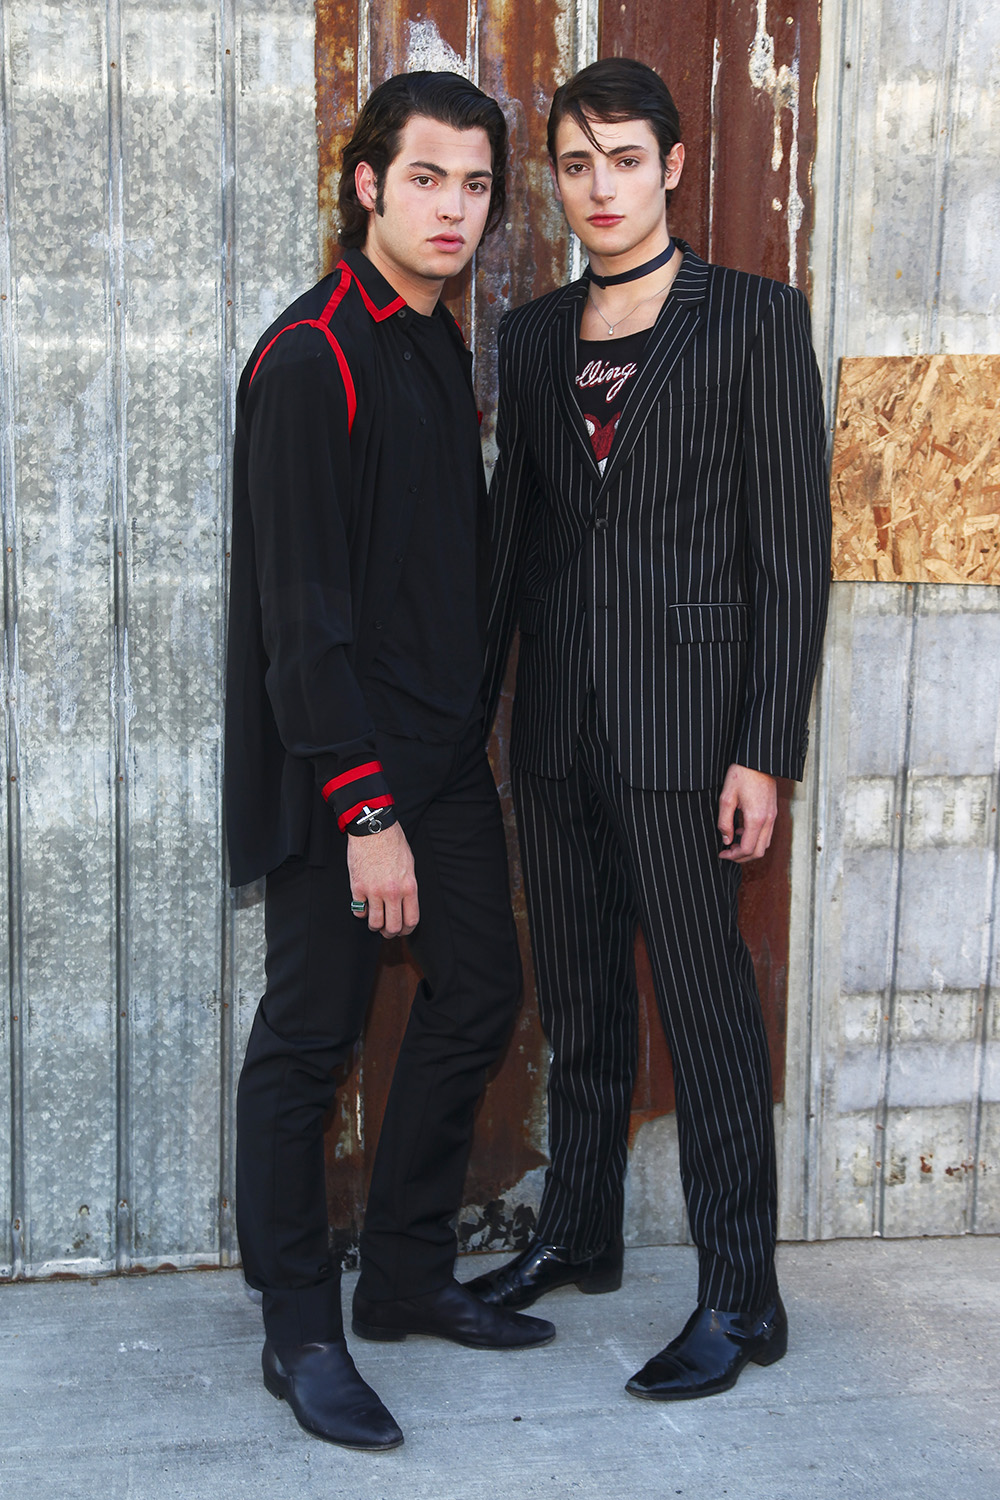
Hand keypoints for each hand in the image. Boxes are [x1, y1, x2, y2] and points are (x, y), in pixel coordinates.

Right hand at [347, 822, 418, 936]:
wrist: (373, 829)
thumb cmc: (393, 843)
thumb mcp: (409, 865)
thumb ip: (408, 887)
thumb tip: (405, 904)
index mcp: (409, 887)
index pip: (411, 920)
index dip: (407, 930)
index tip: (403, 930)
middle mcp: (392, 892)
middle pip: (393, 926)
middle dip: (391, 933)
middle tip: (387, 931)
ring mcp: (373, 891)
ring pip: (375, 923)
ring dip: (375, 926)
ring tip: (375, 922)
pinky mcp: (357, 888)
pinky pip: (358, 911)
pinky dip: (361, 912)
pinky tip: (363, 907)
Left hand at [717, 764, 776, 862]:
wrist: (758, 761)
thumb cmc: (741, 775)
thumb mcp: (726, 798)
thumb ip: (724, 822)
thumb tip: (726, 840)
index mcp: (756, 819)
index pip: (748, 849)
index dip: (733, 856)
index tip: (722, 853)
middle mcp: (768, 820)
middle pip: (759, 852)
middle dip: (742, 857)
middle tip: (727, 853)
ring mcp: (773, 816)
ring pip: (765, 844)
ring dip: (749, 848)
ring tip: (733, 841)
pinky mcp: (773, 812)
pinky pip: (767, 834)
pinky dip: (755, 838)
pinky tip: (742, 830)